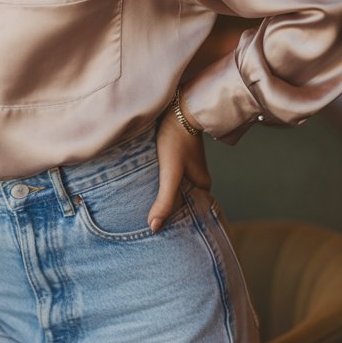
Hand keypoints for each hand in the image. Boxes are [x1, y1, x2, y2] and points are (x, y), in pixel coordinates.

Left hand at [148, 98, 210, 232]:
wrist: (177, 106)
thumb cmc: (176, 138)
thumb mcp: (170, 172)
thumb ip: (165, 200)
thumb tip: (155, 227)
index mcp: (202, 186)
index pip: (190, 213)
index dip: (176, 225)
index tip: (160, 237)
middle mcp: (195, 178)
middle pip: (179, 202)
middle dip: (165, 213)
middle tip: (145, 228)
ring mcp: (184, 168)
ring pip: (170, 189)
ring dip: (158, 197)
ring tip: (139, 213)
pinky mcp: (173, 158)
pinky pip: (164, 177)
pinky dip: (155, 184)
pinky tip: (141, 190)